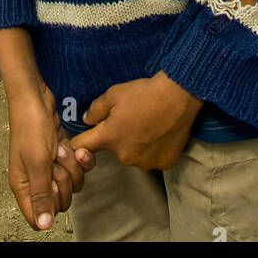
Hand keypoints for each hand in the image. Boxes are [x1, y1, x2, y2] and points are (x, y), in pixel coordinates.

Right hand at [7, 79, 70, 230]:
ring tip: (60, 149)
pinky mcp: (60, 154)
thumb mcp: (37, 162)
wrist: (36, 97)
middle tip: (55, 162)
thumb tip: (43, 225)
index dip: (51, 206)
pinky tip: (74, 147)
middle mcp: (35, 179)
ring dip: (72, 165)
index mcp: (23, 185)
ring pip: (72, 182)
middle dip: (65, 180)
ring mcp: (49, 166)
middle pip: (61, 200)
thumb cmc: (30, 125)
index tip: (54, 187)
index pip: (38, 216)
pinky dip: (79, 157)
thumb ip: (41, 194)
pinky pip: (78, 166)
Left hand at [73, 73, 203, 170]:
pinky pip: (153, 158)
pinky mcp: (163, 164)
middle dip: (118, 137)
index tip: (80, 140)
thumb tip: (87, 120)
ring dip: (137, 144)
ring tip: (149, 125)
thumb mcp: (114, 93)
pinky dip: (155, 149)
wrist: (177, 97)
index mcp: (109, 138)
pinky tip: (161, 133)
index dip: (79, 142)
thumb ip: (96, 109)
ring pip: (135, 155)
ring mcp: (145, 162)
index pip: (83, 146)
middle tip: (132, 119)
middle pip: (115, 149)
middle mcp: (124, 156)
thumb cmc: (144, 93)